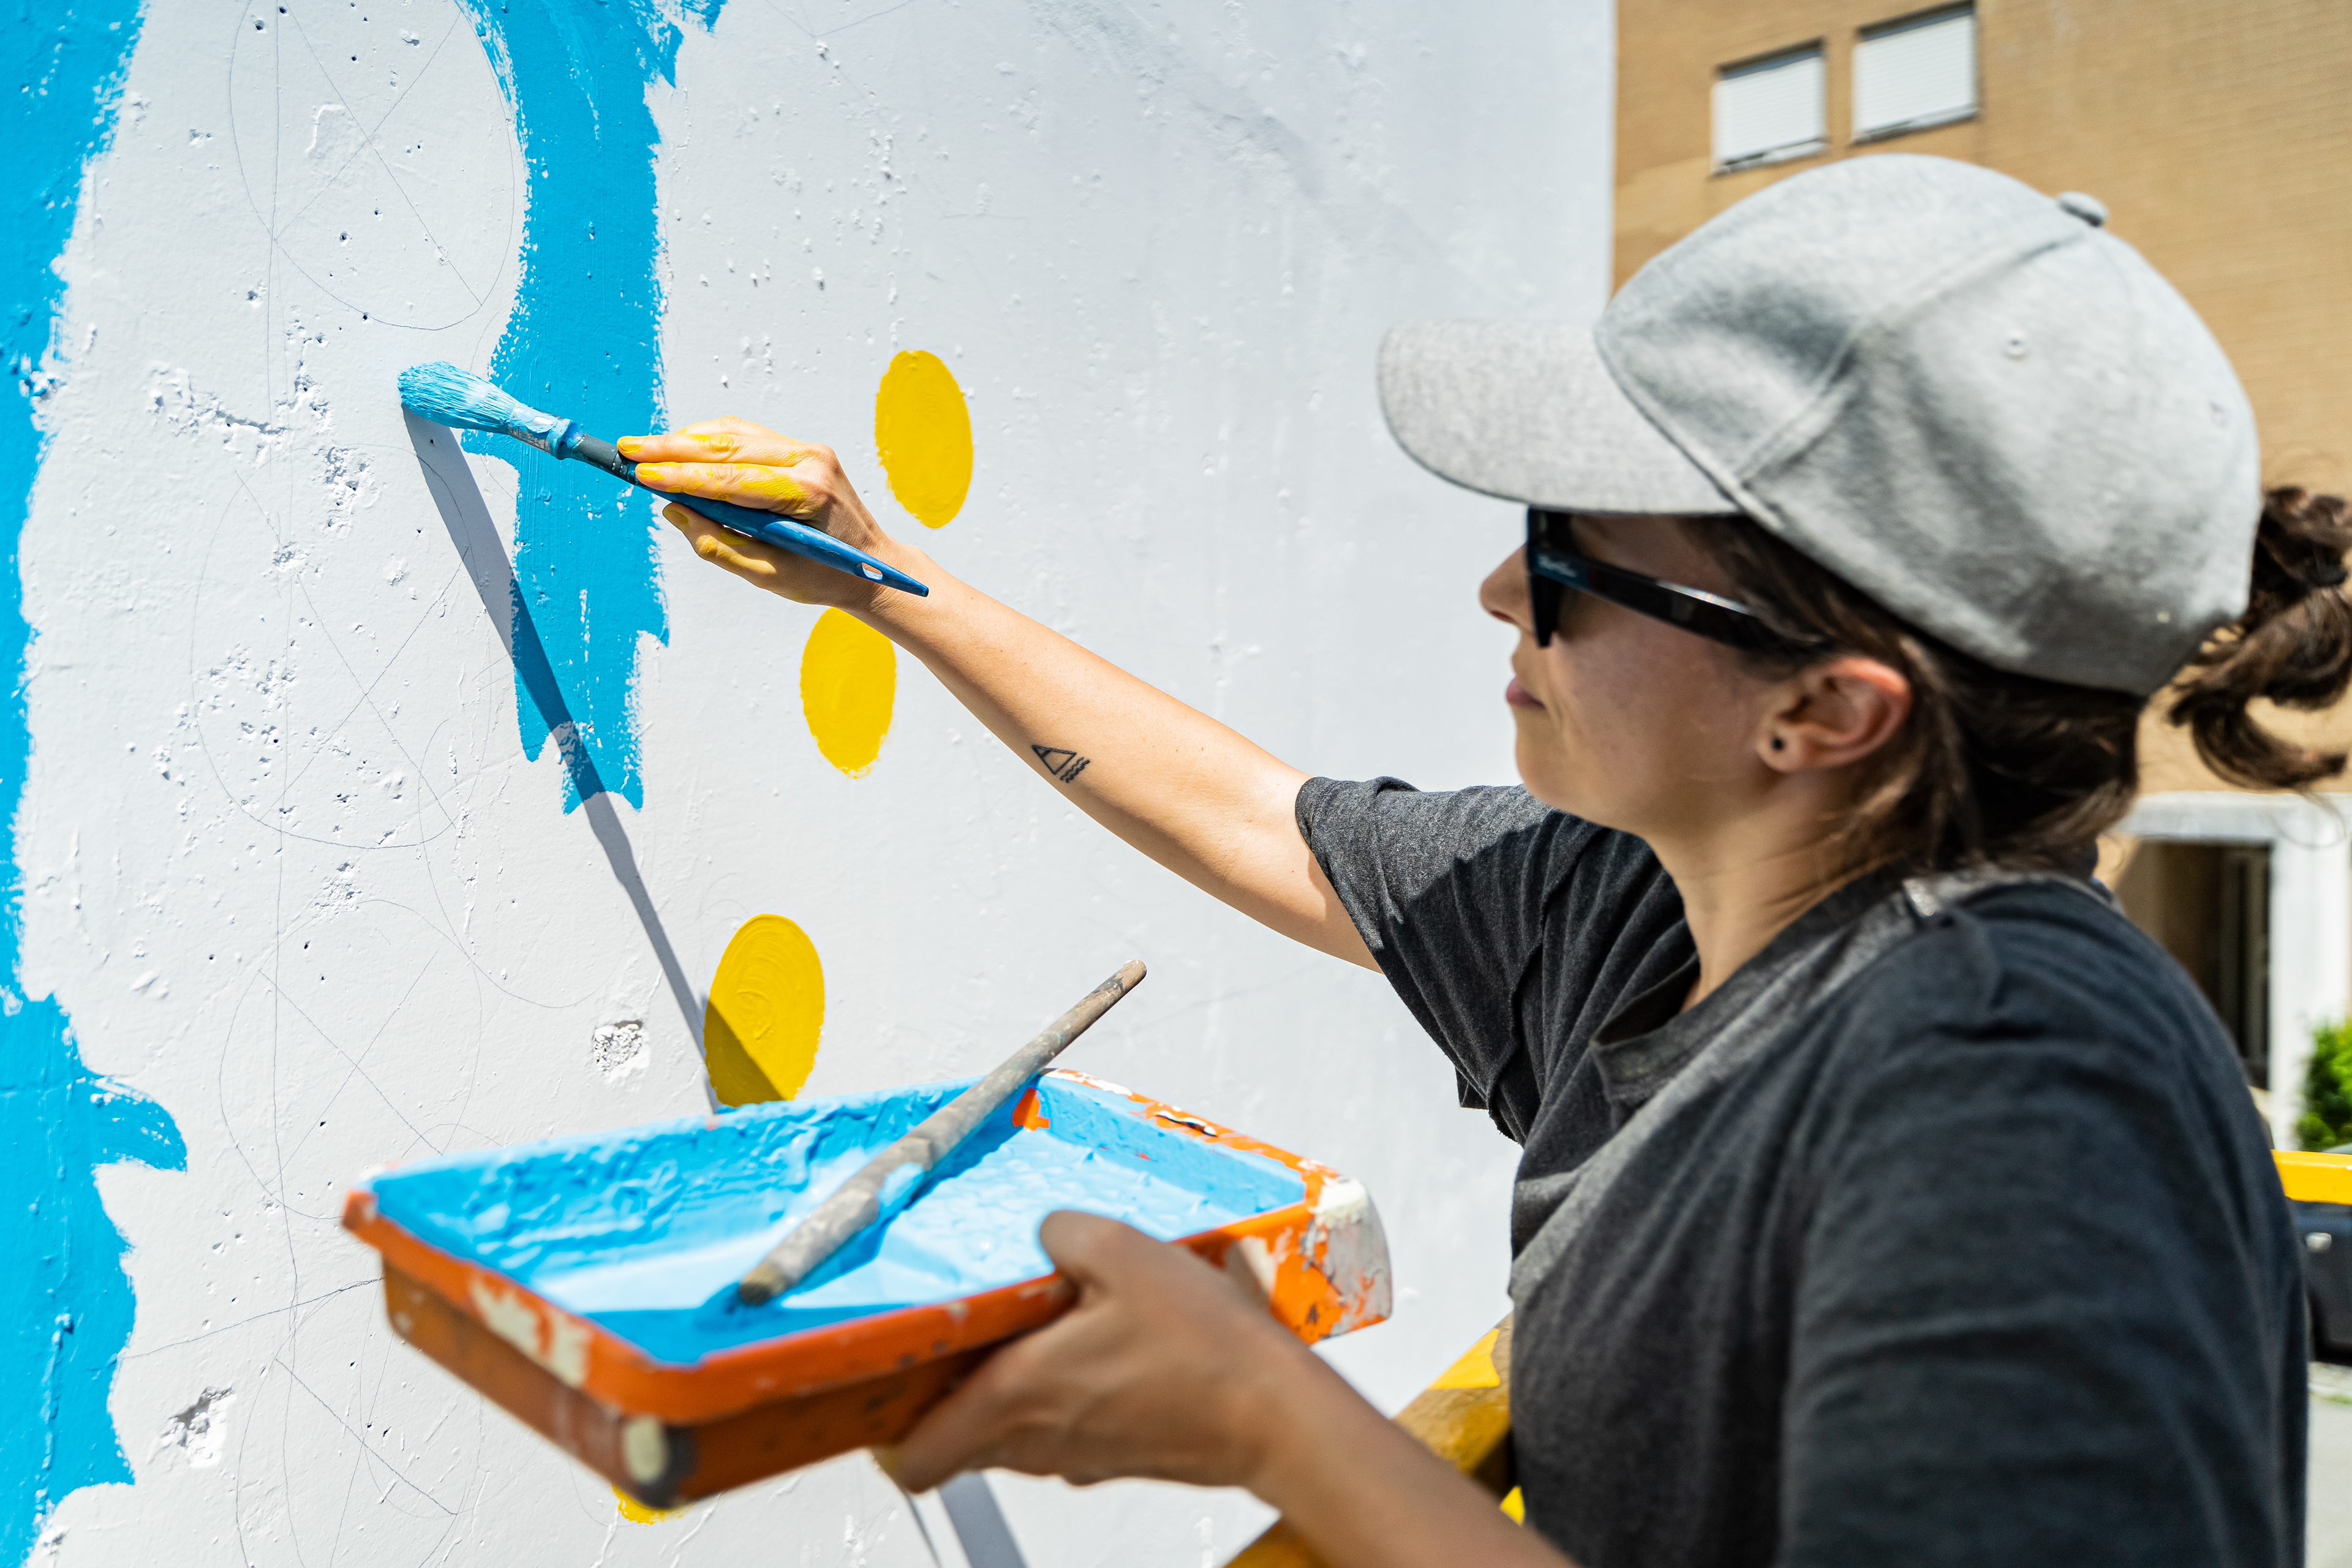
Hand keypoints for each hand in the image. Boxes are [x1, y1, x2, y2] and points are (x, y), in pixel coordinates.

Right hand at [617, 418, 907, 606]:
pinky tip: (682, 446)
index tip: (641, 473)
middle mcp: (810, 462)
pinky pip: (748, 437)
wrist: (873, 566)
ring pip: (736, 434)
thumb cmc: (825, 577)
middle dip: (673, 448)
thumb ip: (720, 545)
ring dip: (688, 439)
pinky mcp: (803, 451)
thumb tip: (674, 510)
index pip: (732, 478)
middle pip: (729, 446)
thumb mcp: (770, 576)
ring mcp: (809, 452)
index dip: (682, 474)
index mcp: (807, 494)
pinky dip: (712, 440)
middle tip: (627, 450)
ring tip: (646, 449)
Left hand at [883, 1211, 1316, 1492]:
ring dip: (1008, 1392)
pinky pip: (1062, 1431)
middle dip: (948, 1395)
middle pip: (957, 1442)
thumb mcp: (1122, 1251)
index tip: (885, 1393)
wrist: (1276, 1414)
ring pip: (1009, 1437)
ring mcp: (1079, 1455)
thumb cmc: (1205, 1349)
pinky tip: (1098, 1347)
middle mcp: (1039, 1439)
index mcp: (1018, 1395)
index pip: (916, 1459)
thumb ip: (1061, 1231)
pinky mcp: (1117, 1455)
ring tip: (1039, 1331)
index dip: (887, 1433)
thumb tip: (1043, 1231)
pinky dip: (1060, 1398)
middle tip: (961, 1341)